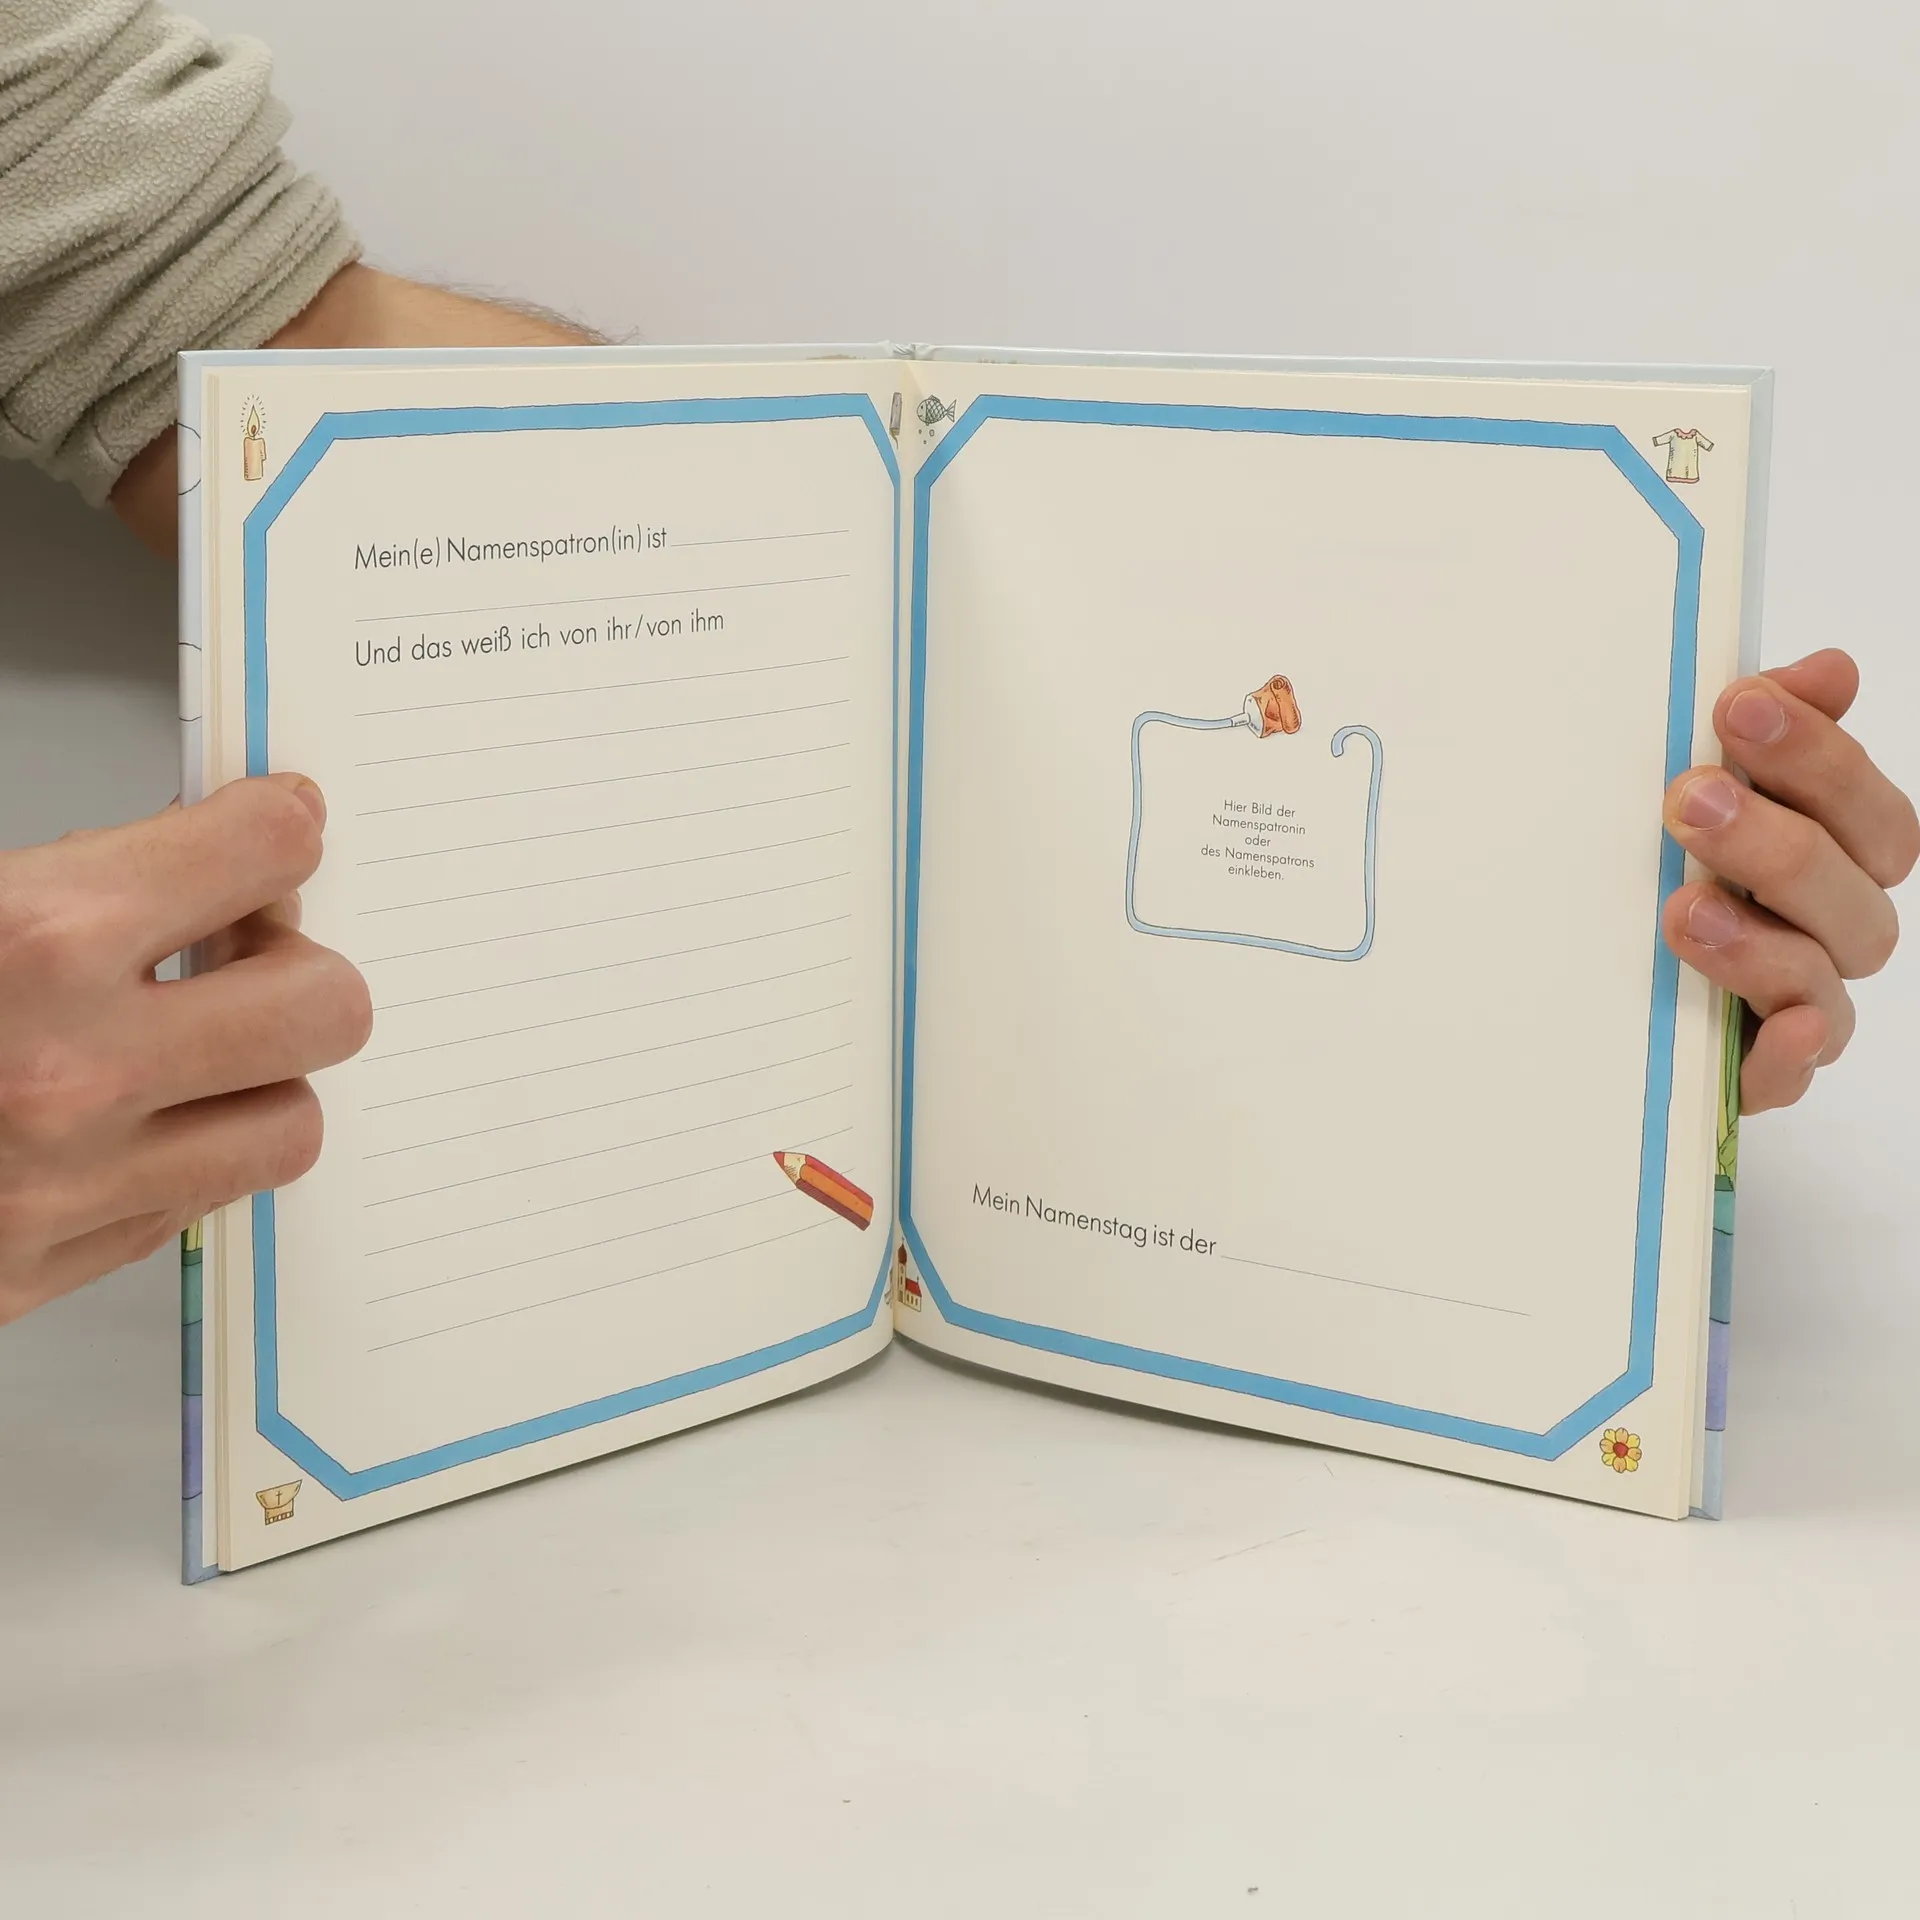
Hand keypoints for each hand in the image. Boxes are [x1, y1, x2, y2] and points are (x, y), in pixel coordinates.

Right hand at [0, 777, 371, 1325]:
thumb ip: (83, 882)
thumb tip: (209, 863)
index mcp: (33, 939)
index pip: (264, 851)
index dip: (277, 830)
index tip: (275, 830)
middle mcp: (71, 1068)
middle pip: (329, 1006)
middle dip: (299, 968)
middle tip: (246, 954)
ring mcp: (66, 1186)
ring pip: (293, 1126)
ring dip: (262, 1079)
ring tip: (194, 1049)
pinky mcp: (38, 1270)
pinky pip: (197, 1206)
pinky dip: (186, 1159)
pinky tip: (129, 1121)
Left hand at [1662, 650, 1917, 1113]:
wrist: (1596, 980)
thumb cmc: (1673, 863)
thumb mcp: (1704, 790)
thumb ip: (1763, 736)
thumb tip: (1830, 669)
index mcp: (1836, 854)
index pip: (1864, 808)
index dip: (1815, 755)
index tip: (1736, 706)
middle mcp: (1830, 929)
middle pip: (1849, 892)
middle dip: (1775, 841)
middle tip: (1690, 801)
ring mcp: (1798, 1005)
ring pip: (1818, 978)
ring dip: (1759, 941)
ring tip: (1684, 906)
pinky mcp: (1754, 1072)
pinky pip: (1789, 1077)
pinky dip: (1790, 1056)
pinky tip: (1782, 1029)